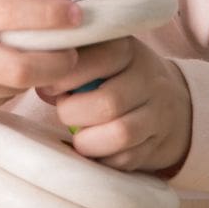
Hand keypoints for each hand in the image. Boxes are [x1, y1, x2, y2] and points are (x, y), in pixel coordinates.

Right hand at [0, 0, 81, 125]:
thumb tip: (64, 2)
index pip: (10, 14)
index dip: (50, 17)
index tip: (77, 15)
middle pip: (20, 68)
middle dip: (58, 62)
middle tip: (73, 51)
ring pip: (17, 86)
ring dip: (39, 73)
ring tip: (38, 54)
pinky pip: (3, 98)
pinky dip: (17, 84)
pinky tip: (7, 67)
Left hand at [36, 37, 192, 175]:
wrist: (171, 101)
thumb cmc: (115, 74)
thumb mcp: (98, 54)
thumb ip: (69, 60)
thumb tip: (37, 79)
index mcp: (127, 48)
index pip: (97, 59)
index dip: (65, 78)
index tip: (48, 87)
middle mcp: (148, 77)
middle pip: (108, 102)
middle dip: (73, 113)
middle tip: (63, 112)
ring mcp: (158, 112)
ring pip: (121, 133)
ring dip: (88, 141)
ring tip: (77, 136)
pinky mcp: (159, 143)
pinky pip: (127, 159)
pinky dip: (103, 158)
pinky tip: (95, 148)